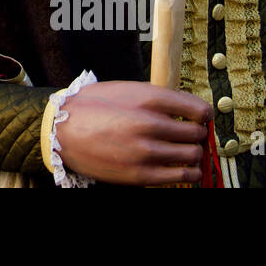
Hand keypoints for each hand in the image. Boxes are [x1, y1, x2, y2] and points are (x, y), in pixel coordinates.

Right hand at [52, 80, 211, 184]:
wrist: (62, 130)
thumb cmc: (93, 106)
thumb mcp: (126, 89)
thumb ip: (158, 98)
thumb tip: (190, 110)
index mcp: (148, 99)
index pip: (199, 110)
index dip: (203, 114)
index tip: (200, 118)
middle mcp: (150, 124)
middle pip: (197, 133)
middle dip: (197, 134)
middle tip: (190, 134)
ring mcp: (146, 151)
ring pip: (193, 155)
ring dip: (194, 153)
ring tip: (185, 151)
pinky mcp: (141, 174)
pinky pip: (181, 176)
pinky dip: (189, 172)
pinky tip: (182, 167)